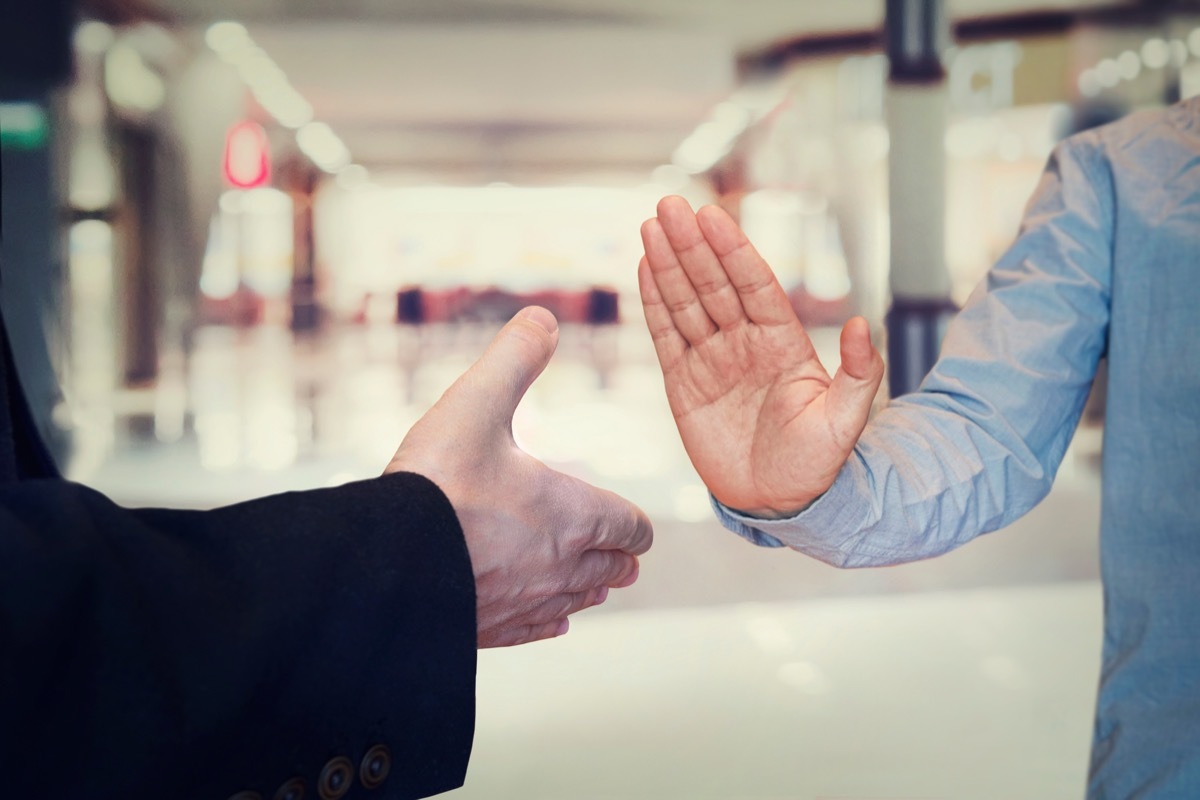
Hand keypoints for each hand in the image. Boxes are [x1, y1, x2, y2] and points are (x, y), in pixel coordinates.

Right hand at [386, 306, 652, 647]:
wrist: (381, 565)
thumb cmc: (436, 483)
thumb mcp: (476, 402)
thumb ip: (514, 358)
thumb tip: (543, 318)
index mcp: (573, 515)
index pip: (632, 527)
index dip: (635, 520)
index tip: (630, 517)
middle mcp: (562, 566)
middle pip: (613, 569)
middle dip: (618, 556)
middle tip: (620, 552)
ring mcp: (527, 603)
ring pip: (581, 602)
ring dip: (590, 587)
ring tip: (592, 581)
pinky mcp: (491, 630)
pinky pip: (539, 630)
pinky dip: (551, 620)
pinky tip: (549, 618)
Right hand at [639, 196, 883, 517]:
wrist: (779, 502)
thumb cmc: (817, 464)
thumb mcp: (845, 422)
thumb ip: (858, 374)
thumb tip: (863, 325)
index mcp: (783, 343)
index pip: (754, 285)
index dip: (732, 250)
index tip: (712, 217)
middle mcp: (744, 342)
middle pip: (713, 284)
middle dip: (691, 244)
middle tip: (670, 203)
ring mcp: (712, 360)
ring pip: (685, 302)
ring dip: (667, 263)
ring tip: (651, 224)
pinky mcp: (683, 383)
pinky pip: (665, 335)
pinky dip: (653, 303)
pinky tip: (644, 268)